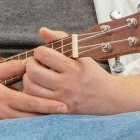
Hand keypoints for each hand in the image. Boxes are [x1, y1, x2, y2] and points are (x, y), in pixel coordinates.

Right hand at [0, 59, 66, 134]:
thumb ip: (11, 68)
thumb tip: (31, 62)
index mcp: (1, 97)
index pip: (30, 103)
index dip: (48, 106)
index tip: (65, 107)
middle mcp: (1, 113)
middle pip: (32, 119)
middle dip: (51, 120)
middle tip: (70, 118)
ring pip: (26, 129)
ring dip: (43, 128)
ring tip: (61, 126)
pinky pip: (17, 135)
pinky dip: (30, 134)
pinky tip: (42, 135)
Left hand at [22, 27, 139, 114]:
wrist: (111, 97)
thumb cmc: (93, 73)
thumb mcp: (82, 53)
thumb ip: (61, 39)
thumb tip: (42, 30)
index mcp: (74, 66)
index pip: (43, 54)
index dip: (40, 52)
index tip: (44, 55)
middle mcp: (68, 83)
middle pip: (33, 71)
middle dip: (30, 65)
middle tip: (36, 65)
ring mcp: (63, 98)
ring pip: (31, 87)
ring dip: (29, 79)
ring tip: (36, 77)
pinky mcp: (60, 109)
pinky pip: (36, 101)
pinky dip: (33, 93)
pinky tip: (39, 88)